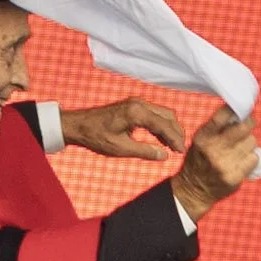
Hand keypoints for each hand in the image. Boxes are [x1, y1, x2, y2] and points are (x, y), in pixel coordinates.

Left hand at [60, 97, 185, 160]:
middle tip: (180, 150)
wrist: (79, 125)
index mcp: (136, 113)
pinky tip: (162, 140)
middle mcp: (139, 104)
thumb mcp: (121, 148)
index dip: (175, 139)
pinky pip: (154, 114)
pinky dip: (161, 126)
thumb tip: (164, 155)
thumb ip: (145, 151)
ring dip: (170, 129)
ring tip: (173, 147)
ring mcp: (136, 104)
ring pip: (163, 114)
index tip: (181, 152)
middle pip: (168, 116)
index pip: (164, 125)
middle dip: (176, 133)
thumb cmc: (97, 136)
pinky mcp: (133, 107)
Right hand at [171, 105, 257, 220]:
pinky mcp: (235, 176)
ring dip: (249, 143)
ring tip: (241, 149)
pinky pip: (254, 158)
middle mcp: (214, 149)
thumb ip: (217, 128)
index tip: (241, 111)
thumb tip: (238, 114)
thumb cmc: (199, 161)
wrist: (193, 190)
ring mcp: (225, 164)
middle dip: (249, 123)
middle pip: (243, 128)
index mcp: (203, 137)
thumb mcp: (200, 141)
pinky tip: (242, 161)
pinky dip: (251, 158)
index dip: (235, 110)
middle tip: (250, 124)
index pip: (223, 116)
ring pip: (251, 142)